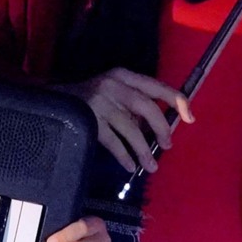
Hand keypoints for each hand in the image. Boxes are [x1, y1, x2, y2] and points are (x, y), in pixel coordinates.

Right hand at [62, 67, 194, 172]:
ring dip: (143, 150)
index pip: (156, 86)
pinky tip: (130, 165)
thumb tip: (153, 129)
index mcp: (122, 75)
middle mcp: (113, 85)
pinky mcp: (88, 119)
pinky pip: (113, 141)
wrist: (51, 100)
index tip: (190, 117)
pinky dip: (124, 155)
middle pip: (146, 107)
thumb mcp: (111, 92)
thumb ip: (131, 104)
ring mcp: (99, 101)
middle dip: (161, 129)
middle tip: (167, 146)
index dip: (176, 100)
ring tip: (151, 166)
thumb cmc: (87, 98)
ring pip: (130, 128)